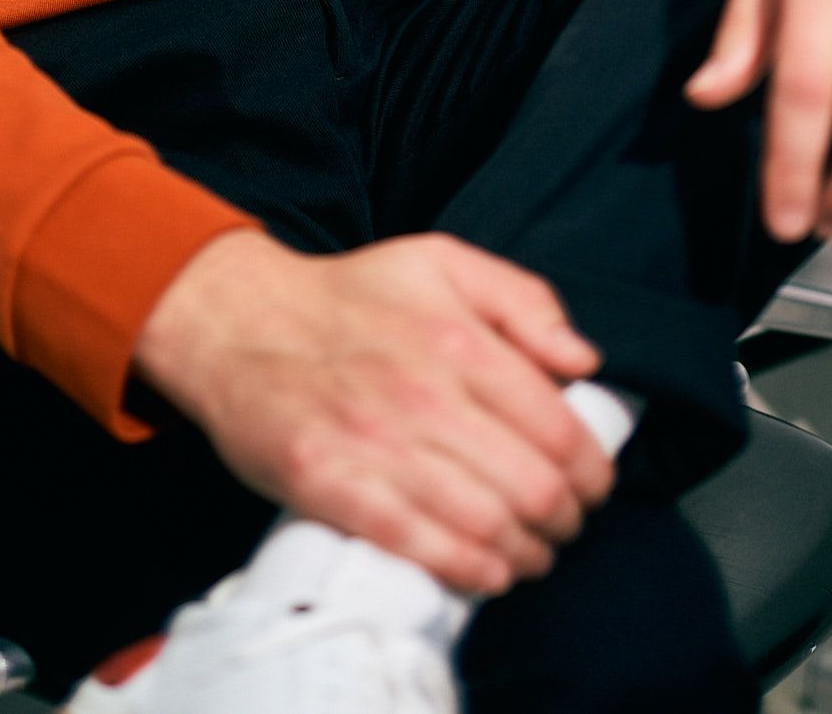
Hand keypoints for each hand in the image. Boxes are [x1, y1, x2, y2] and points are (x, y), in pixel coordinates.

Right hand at [130, 228, 617, 596]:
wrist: (240, 322)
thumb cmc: (349, 297)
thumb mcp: (441, 261)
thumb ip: (524, 299)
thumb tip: (582, 359)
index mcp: (458, 340)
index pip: (559, 429)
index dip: (591, 471)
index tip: (591, 484)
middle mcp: (423, 395)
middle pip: (532, 488)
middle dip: (564, 519)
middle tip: (564, 524)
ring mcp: (375, 444)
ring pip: (484, 525)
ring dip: (525, 553)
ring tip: (530, 552)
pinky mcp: (330, 485)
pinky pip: (418, 546)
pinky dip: (467, 570)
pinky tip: (487, 571)